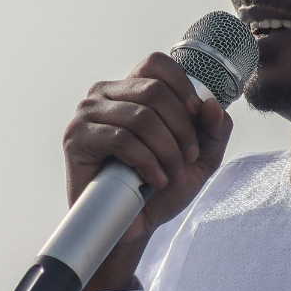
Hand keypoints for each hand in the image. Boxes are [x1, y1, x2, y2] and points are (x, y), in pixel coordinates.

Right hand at [63, 52, 233, 251]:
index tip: (196, 117)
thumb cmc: (159, 188)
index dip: (183, 87)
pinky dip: (148, 162)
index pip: (156, 63)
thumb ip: (213, 130)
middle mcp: (106, 94)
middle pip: (154, 90)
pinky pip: (121, 139)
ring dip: (167, 150)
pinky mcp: (77, 138)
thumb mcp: (199, 158)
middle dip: (182, 128)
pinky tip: (154, 180)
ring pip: (141, 117)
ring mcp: (88, 114)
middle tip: (187, 158)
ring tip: (171, 174)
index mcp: (131, 89)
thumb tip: (212, 105)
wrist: (131, 227)